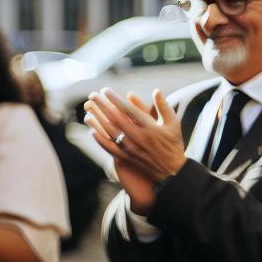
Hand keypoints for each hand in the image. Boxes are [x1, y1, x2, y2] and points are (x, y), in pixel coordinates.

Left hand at [84, 88, 184, 215]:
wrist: (171, 171)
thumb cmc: (173, 144)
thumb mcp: (173, 123)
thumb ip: (163, 107)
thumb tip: (156, 90)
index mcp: (150, 127)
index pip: (128, 110)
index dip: (115, 99)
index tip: (105, 90)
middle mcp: (139, 137)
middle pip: (116, 118)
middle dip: (102, 105)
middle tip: (92, 95)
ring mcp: (131, 148)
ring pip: (110, 131)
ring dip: (98, 119)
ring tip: (88, 109)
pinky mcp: (126, 158)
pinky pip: (109, 147)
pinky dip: (100, 139)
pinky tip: (92, 130)